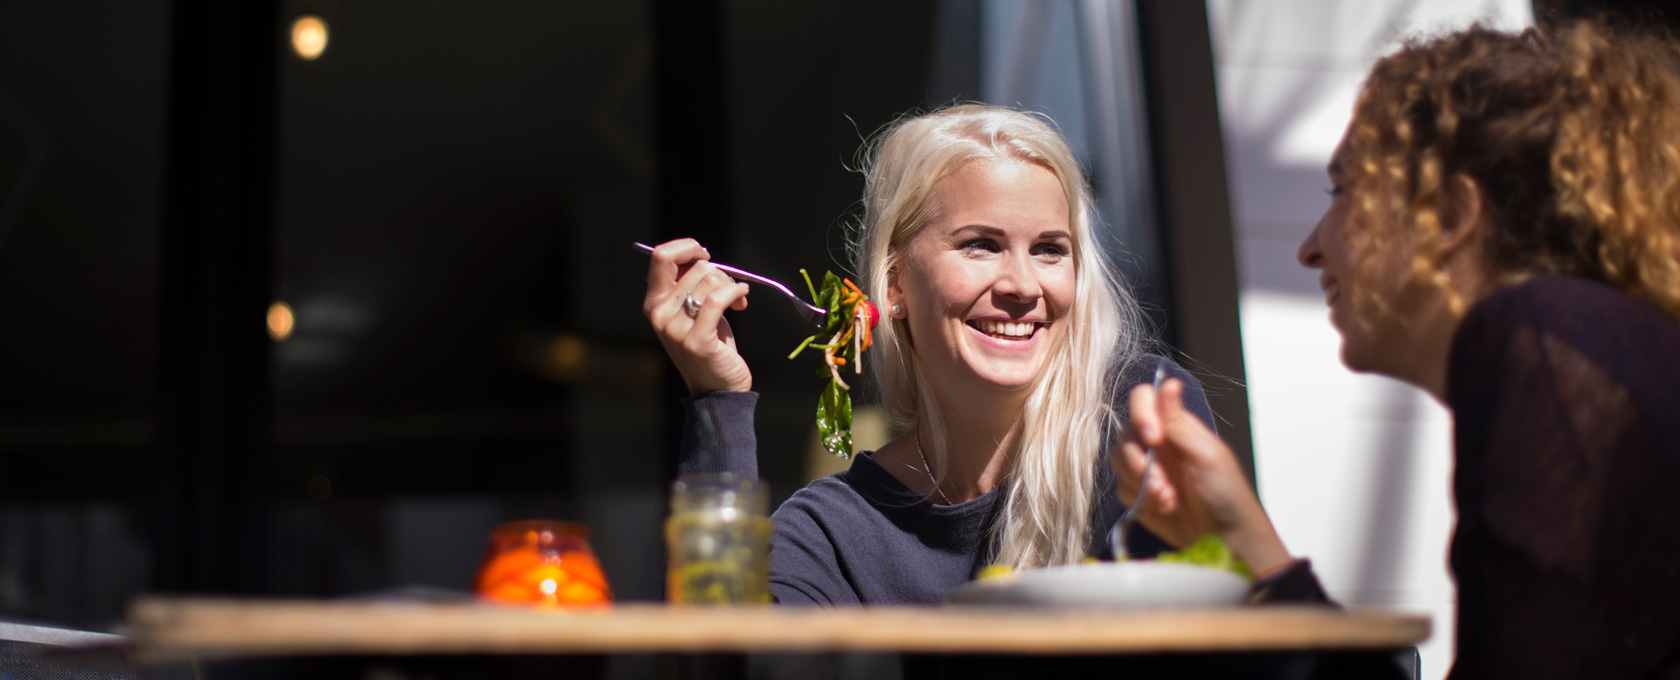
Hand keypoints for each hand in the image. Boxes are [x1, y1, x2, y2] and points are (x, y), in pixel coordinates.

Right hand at [641, 238, 752, 395]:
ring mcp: (676, 329)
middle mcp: (659, 315)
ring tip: (738, 301)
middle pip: (695, 267)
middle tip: (731, 288)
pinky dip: (736, 292)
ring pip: (709, 281)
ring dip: (731, 285)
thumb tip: (700, 256)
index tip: (705, 255)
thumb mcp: (692, 311)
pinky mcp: (697, 341)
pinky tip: (743, 298)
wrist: (718, 388)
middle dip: (720, 272)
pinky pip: (719, 300)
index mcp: (653, 304)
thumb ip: (688, 285)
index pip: (660, 257)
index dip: (687, 247)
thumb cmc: (710, 344)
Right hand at [1110, 379, 1291, 574]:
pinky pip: (1122, 489)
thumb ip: (1179, 422)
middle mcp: (1157, 444)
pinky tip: (1165, 507)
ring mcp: (1146, 469)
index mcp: (1176, 427)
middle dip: (1140, 460)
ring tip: (1168, 497)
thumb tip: (1169, 383)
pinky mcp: (1137, 494)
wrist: (1223, 537)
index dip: (1141, 414)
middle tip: (1163, 482)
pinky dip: (1140, 499)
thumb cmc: (1227, 492)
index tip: (1153, 437)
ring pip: (1118, 460)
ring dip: (1141, 481)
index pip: (1144, 400)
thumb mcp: (1206, 454)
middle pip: (1125, 433)